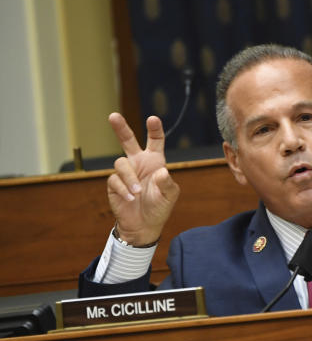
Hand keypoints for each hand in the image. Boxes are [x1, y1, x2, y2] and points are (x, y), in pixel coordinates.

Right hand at [106, 113, 179, 245]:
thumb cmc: (160, 207)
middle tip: (113, 116)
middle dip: (121, 128)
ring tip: (137, 193)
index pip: (155, 142)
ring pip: (121, 164)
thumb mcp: (170, 196)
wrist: (144, 225)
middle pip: (127, 141)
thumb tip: (162, 172)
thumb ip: (167, 183)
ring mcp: (125, 173)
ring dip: (130, 178)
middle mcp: (139, 163)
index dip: (155, 130)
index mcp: (155, 162)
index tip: (153, 119)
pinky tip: (130, 199)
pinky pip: (114, 180)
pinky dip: (123, 190)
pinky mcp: (114, 184)